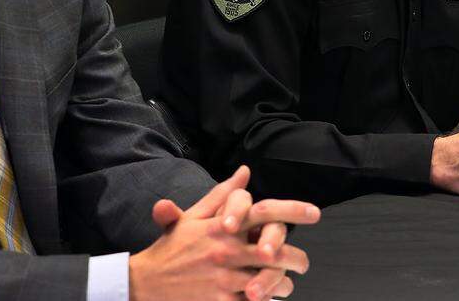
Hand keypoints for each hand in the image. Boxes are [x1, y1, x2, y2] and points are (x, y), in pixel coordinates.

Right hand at [130, 166, 319, 300]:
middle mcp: (226, 249)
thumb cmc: (172, 248)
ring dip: (283, 284)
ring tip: (286, 285)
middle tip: (302, 263)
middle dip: (296, 259)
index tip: (315, 213)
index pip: (264, 211)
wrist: (143, 283)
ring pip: (270, 281)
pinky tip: (266, 300)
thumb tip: (245, 172)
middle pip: (276, 252)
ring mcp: (224, 277)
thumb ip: (223, 195)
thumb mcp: (194, 217)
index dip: (293, 210)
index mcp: (223, 225)